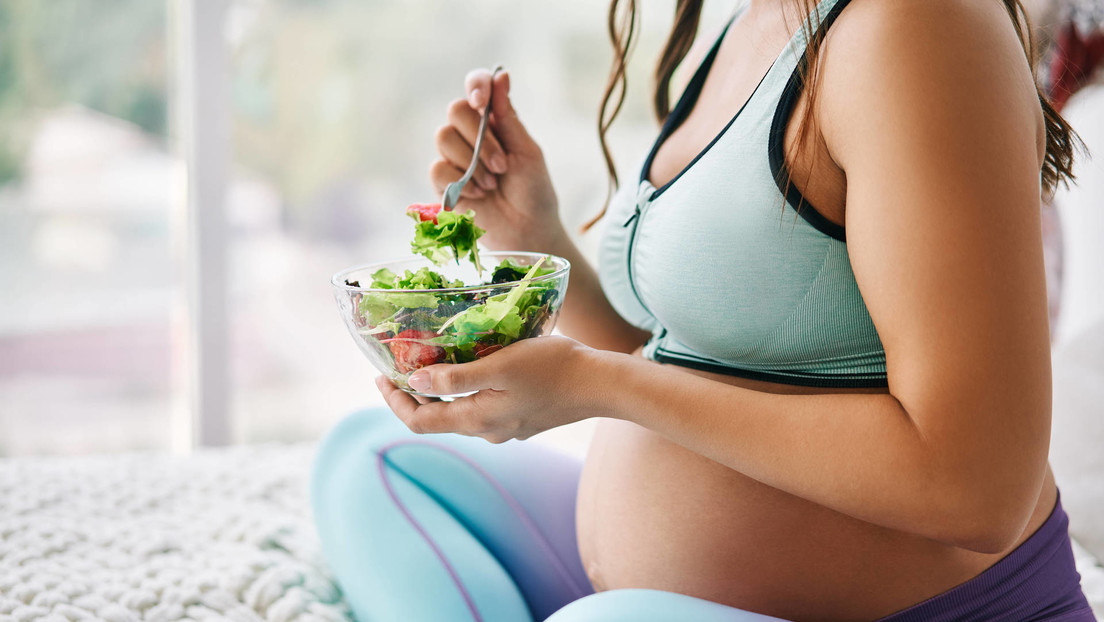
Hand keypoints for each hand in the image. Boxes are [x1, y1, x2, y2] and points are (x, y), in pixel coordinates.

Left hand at [375, 336, 602, 442]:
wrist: (601, 384)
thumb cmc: (552, 368)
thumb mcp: (499, 366)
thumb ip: (456, 378)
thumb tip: (414, 383)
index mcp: (477, 421)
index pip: (418, 422)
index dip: (394, 402)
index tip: (380, 376)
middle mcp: (488, 432)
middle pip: (437, 420)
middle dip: (413, 395)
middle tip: (400, 365)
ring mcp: (507, 429)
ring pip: (460, 414)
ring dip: (440, 393)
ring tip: (431, 362)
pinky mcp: (523, 420)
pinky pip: (483, 409)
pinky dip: (465, 393)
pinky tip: (472, 370)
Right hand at [430, 68, 565, 250]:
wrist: (528, 230)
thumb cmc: (533, 190)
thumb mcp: (527, 151)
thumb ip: (509, 116)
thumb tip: (501, 73)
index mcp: (493, 121)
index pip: (476, 87)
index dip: (476, 86)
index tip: (483, 102)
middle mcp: (469, 134)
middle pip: (455, 110)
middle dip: (481, 139)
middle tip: (503, 165)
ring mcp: (454, 158)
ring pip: (443, 137)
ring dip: (473, 163)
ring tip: (493, 183)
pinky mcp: (443, 183)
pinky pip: (438, 168)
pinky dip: (461, 182)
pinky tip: (480, 194)